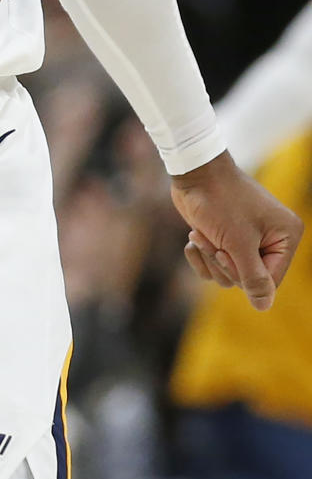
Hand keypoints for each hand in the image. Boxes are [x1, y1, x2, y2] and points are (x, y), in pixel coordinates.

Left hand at [171, 150, 303, 310]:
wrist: (193, 172)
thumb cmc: (220, 202)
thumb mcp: (239, 243)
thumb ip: (253, 278)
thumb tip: (263, 306)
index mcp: (286, 236)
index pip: (270, 280)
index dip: (243, 274)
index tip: (225, 253)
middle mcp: (271, 239)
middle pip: (248, 279)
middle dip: (222, 263)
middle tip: (211, 240)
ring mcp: (248, 239)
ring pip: (228, 275)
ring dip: (209, 258)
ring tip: (199, 234)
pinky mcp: (225, 238)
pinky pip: (214, 266)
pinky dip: (201, 255)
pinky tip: (192, 238)